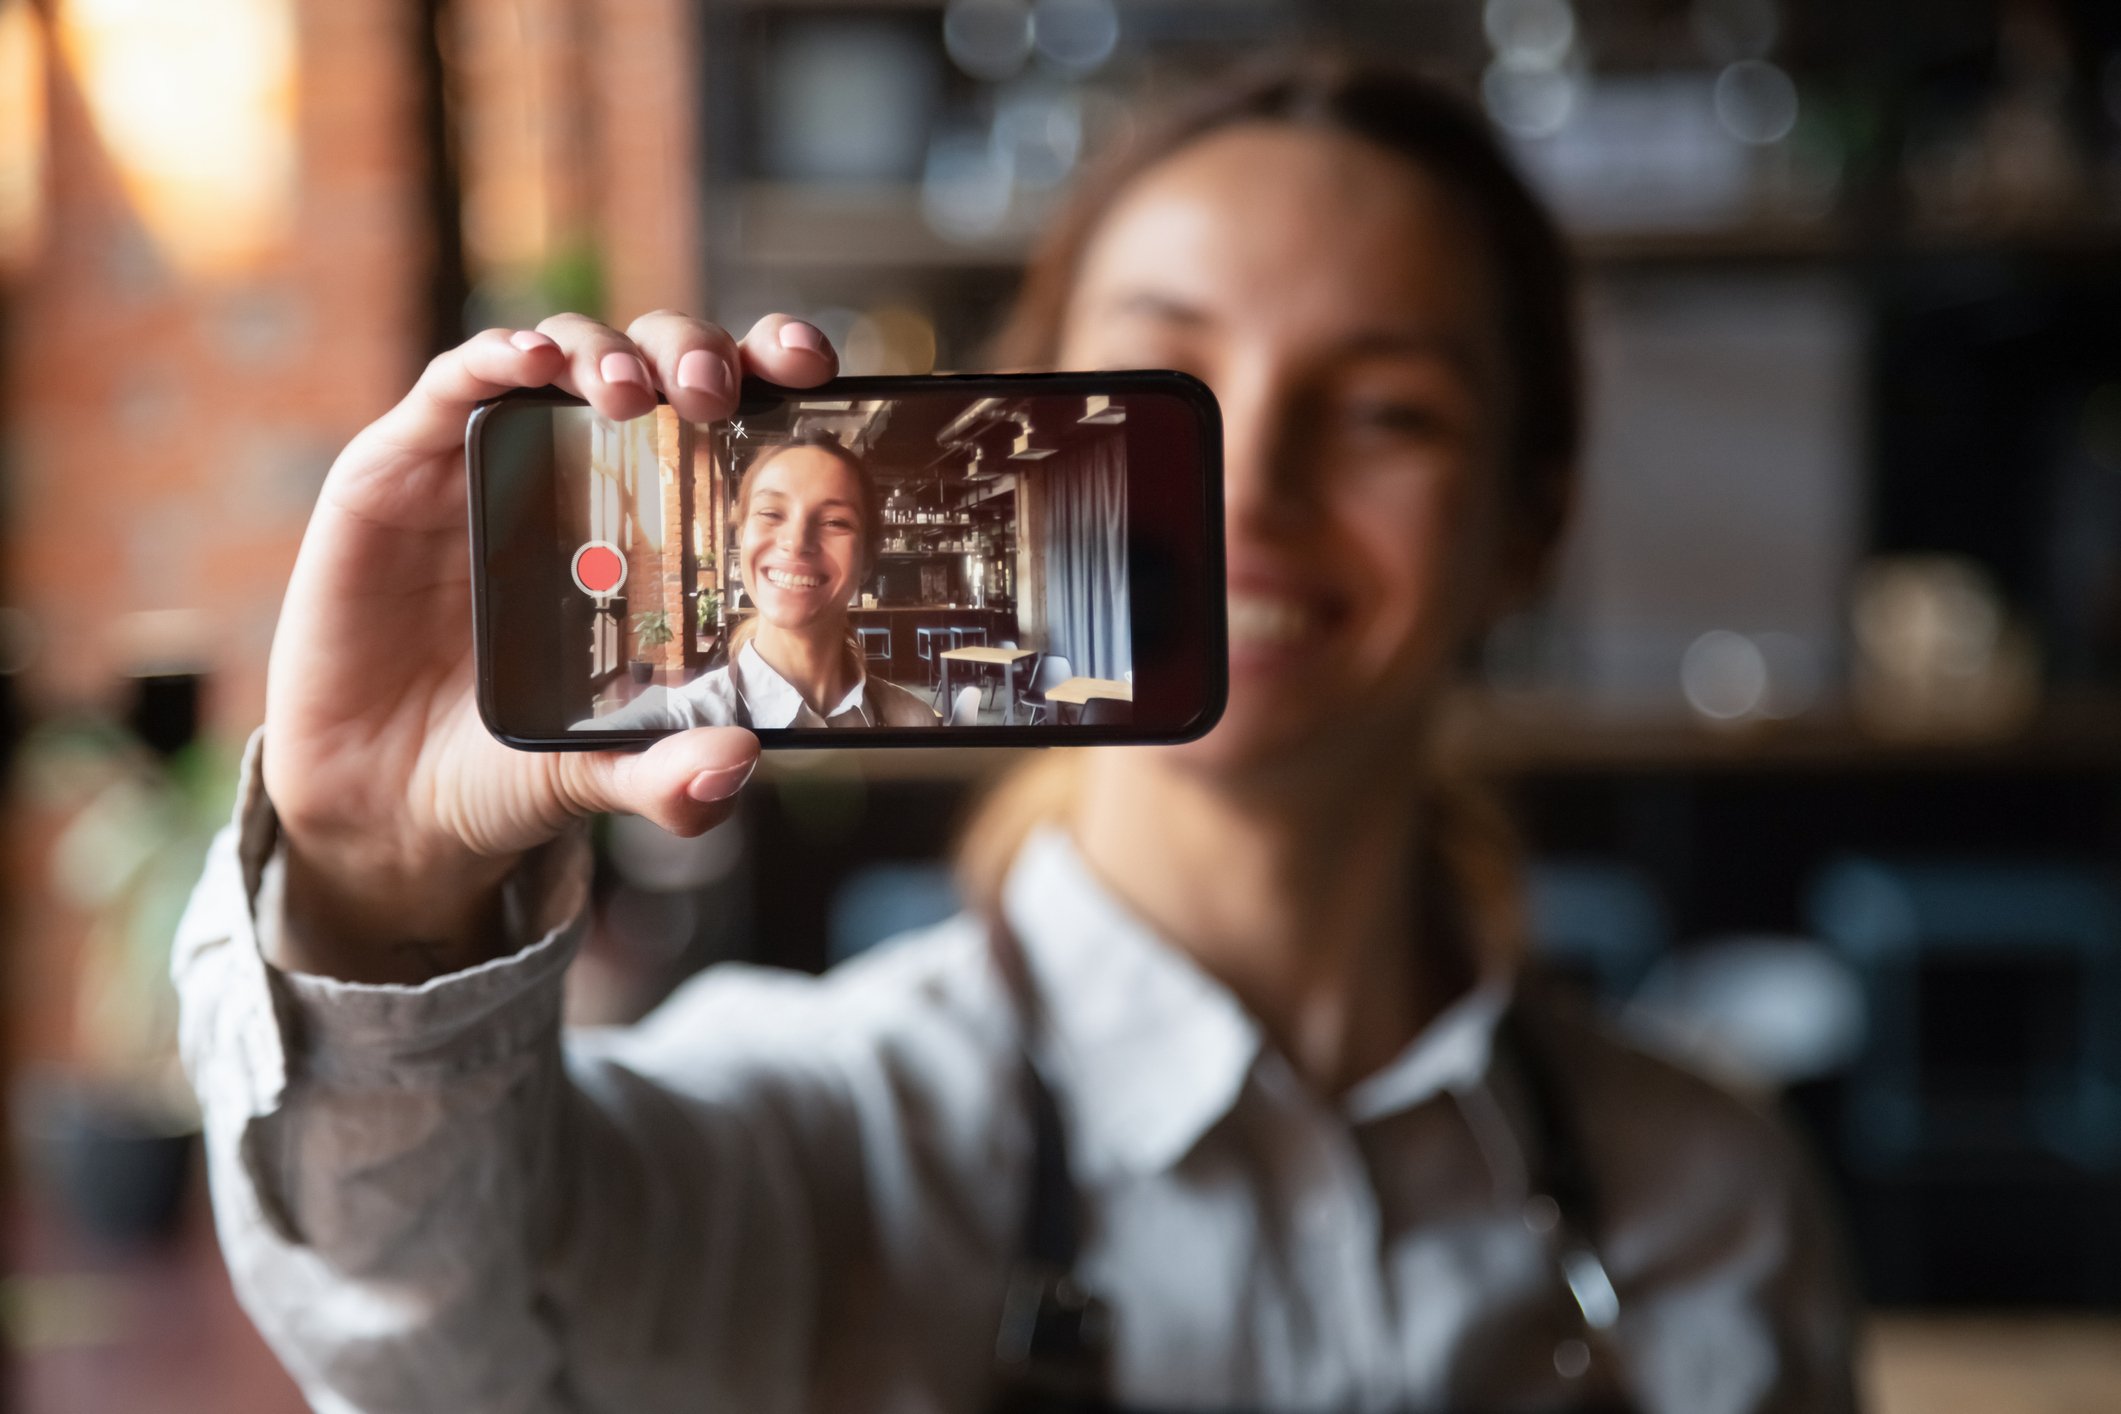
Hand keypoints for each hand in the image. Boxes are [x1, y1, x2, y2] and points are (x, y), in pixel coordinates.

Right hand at [263, 311, 839, 980]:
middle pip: (653, 362)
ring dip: (607, 354)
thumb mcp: (597, 775)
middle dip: (694, 352)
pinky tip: (531, 365)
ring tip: (631, 394)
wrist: (379, 800)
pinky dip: (495, 358)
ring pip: (564, 353)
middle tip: (715, 393)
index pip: (723, 417)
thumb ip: (665, 778)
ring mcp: (490, 462)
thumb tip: (735, 762)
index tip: (812, 366)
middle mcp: (578, 473)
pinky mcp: (399, 466)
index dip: (767, 371)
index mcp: (650, 524)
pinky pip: (453, 385)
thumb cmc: (504, 763)